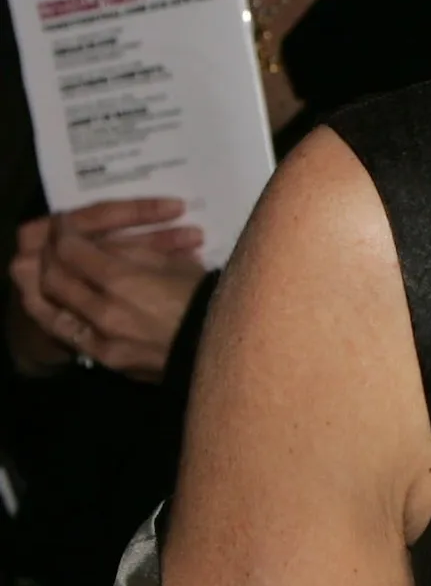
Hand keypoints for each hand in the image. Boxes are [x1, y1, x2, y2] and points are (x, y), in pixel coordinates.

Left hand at [9, 199, 205, 382]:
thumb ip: (131, 253)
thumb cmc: (213, 298)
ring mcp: (102, 341)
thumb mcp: (176, 264)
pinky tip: (66, 303)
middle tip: (54, 243)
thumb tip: (101, 246)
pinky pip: (72, 333)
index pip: (73, 250)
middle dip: (50, 256)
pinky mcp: (107, 361)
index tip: (65, 223)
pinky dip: (62, 314)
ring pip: (53, 310)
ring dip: (45, 286)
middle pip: (55, 279)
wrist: (230, 351)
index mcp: (125, 283)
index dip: (64, 232)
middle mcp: (103, 313)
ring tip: (48, 271)